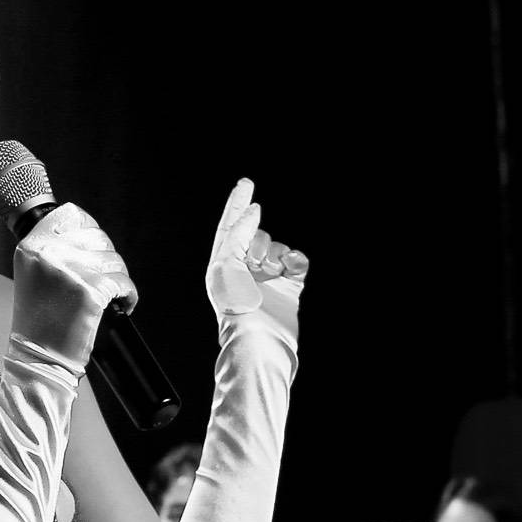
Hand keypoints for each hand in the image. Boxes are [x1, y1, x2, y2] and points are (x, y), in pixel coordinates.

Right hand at [10, 203, 136, 364]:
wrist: (37, 358)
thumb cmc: (39, 321)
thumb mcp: (36, 275)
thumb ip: (56, 251)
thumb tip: (91, 236)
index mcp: (31, 245)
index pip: (73, 215)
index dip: (91, 230)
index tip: (95, 248)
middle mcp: (47, 252)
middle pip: (98, 236)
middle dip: (107, 259)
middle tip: (103, 281)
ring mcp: (70, 269)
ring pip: (114, 260)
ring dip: (118, 279)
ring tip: (110, 297)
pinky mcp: (91, 290)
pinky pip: (123, 282)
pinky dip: (128, 295)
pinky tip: (122, 306)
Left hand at [201, 178, 310, 348]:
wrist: (259, 339)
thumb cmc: (235, 305)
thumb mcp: (225, 264)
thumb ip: (239, 233)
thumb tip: (254, 210)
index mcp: (224, 263)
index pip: (230, 225)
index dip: (237, 203)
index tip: (247, 183)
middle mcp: (245, 268)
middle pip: (258, 234)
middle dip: (258, 241)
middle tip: (254, 263)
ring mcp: (269, 277)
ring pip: (278, 246)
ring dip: (276, 254)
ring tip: (269, 274)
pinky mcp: (290, 286)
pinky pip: (297, 260)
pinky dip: (295, 261)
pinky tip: (289, 270)